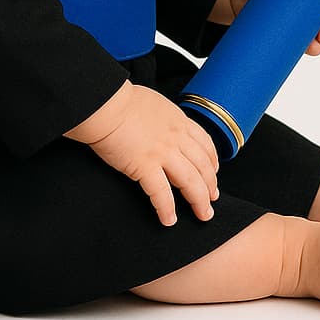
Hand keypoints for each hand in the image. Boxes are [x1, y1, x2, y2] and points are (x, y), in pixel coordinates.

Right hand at [85, 83, 220, 227]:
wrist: (105, 103)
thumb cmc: (120, 100)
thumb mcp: (154, 103)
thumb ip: (163, 118)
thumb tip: (162, 125)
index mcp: (178, 120)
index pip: (205, 144)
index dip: (212, 161)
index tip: (213, 172)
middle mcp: (176, 137)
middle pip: (203, 166)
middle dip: (210, 186)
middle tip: (212, 199)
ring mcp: (162, 153)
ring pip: (191, 182)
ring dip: (199, 201)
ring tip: (202, 214)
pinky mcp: (144, 166)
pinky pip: (161, 194)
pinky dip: (167, 209)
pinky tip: (168, 219)